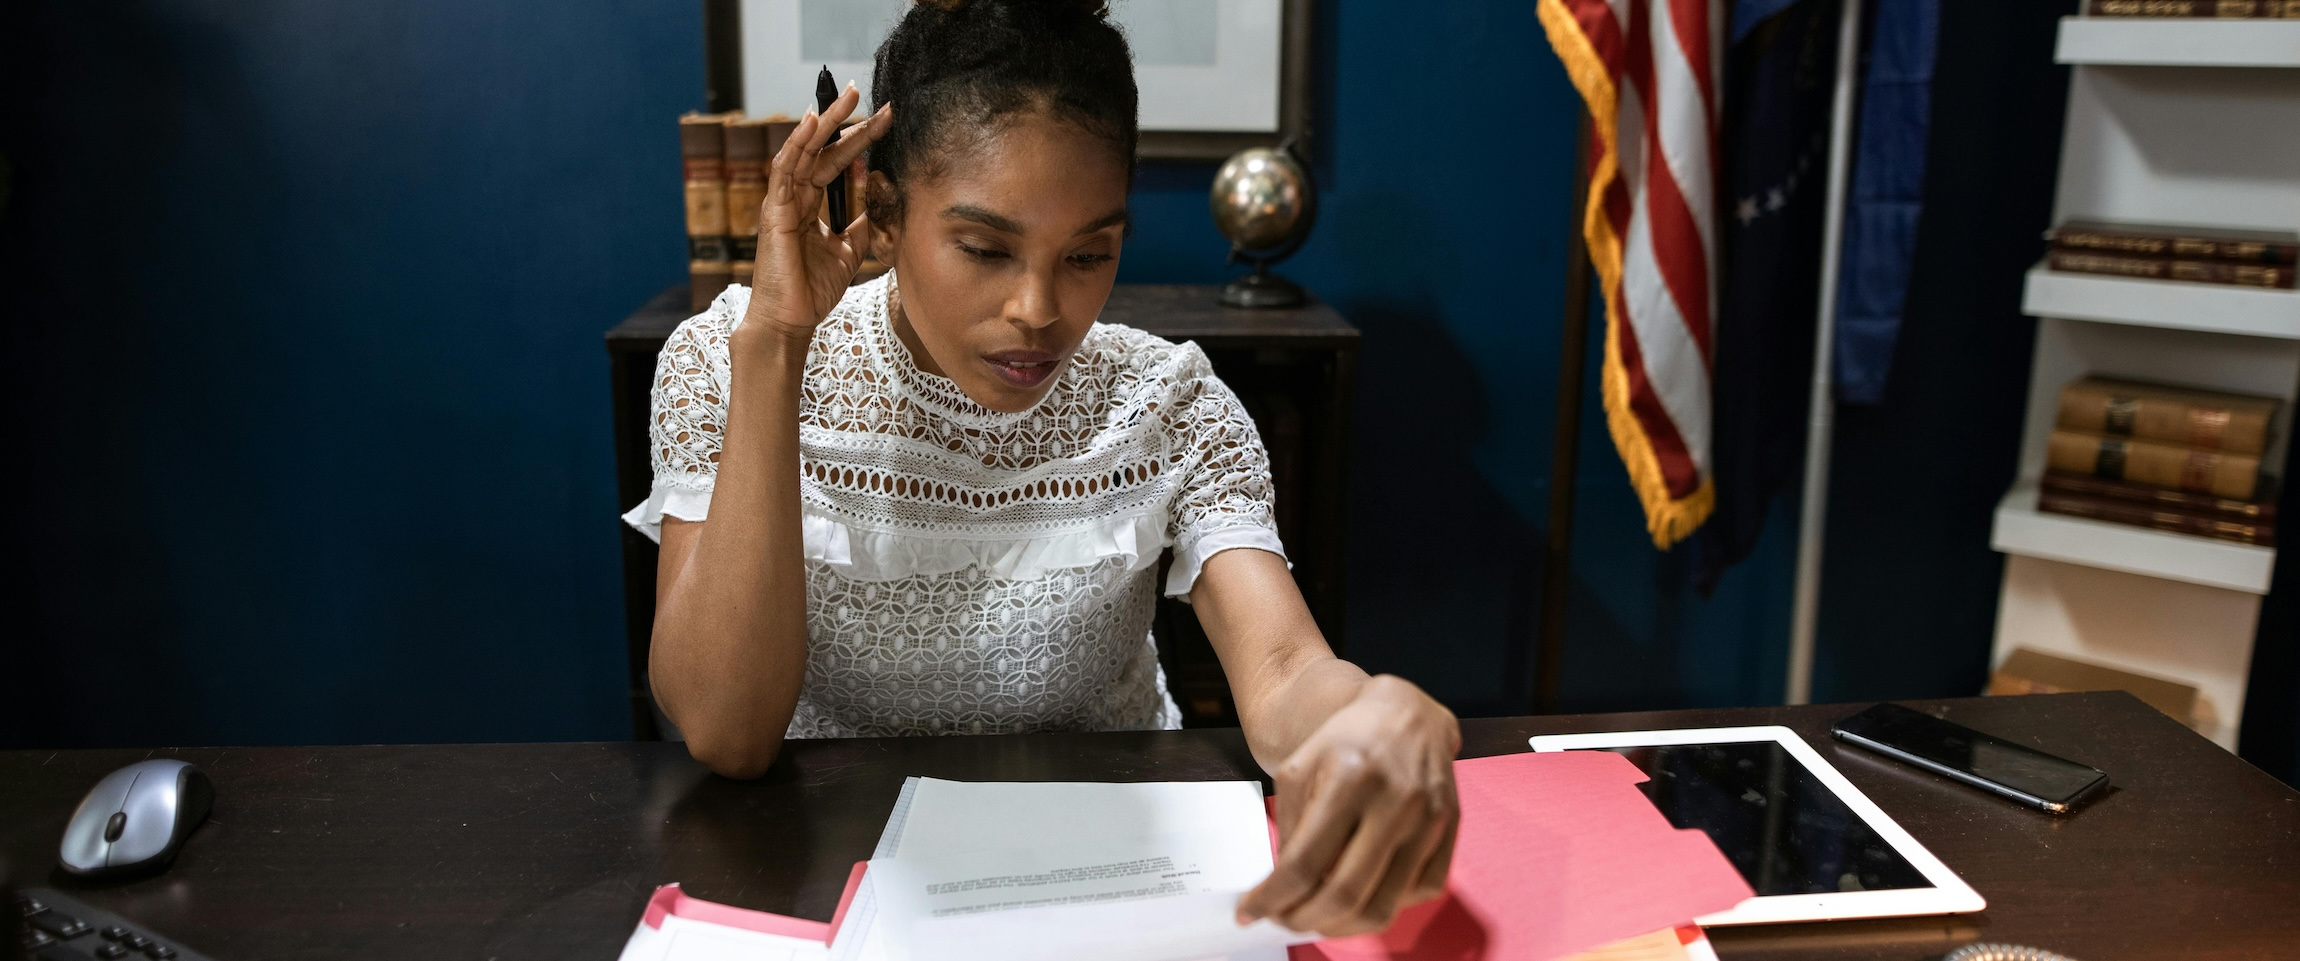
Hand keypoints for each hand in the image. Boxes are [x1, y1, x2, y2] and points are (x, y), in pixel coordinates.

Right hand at [742, 85, 891, 342]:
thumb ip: (857, 227)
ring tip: (846, 97)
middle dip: (845, 121)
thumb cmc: (812, 291)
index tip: (885, 120)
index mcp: (810, 206)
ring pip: (803, 151)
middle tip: (865, 92)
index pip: (836, 163)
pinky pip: (785, 170)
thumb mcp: (846, 253)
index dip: (859, 140)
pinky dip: (797, 143)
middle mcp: (794, 198)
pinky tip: (811, 122)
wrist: (791, 320)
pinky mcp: (774, 212)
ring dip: (824, 122)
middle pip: (821, 150)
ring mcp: (782, 203)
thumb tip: (876, 208)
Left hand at [1238, 675, 1460, 936]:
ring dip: (1342, 926)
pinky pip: (1419, 892)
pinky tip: (1361, 897)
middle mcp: (1395, 801)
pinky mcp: (1451, 830)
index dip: (1272, 899)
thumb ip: (1290, 825)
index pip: (1304, 862)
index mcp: (1349, 778)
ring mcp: (1429, 819)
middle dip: (1304, 920)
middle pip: (1344, 892)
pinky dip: (1385, 906)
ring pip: (1383, 905)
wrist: (1407, 713)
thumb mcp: (1300, 767)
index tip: (1249, 913)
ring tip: (1317, 918)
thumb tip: (1283, 887)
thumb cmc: (1346, 740)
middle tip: (1284, 922)